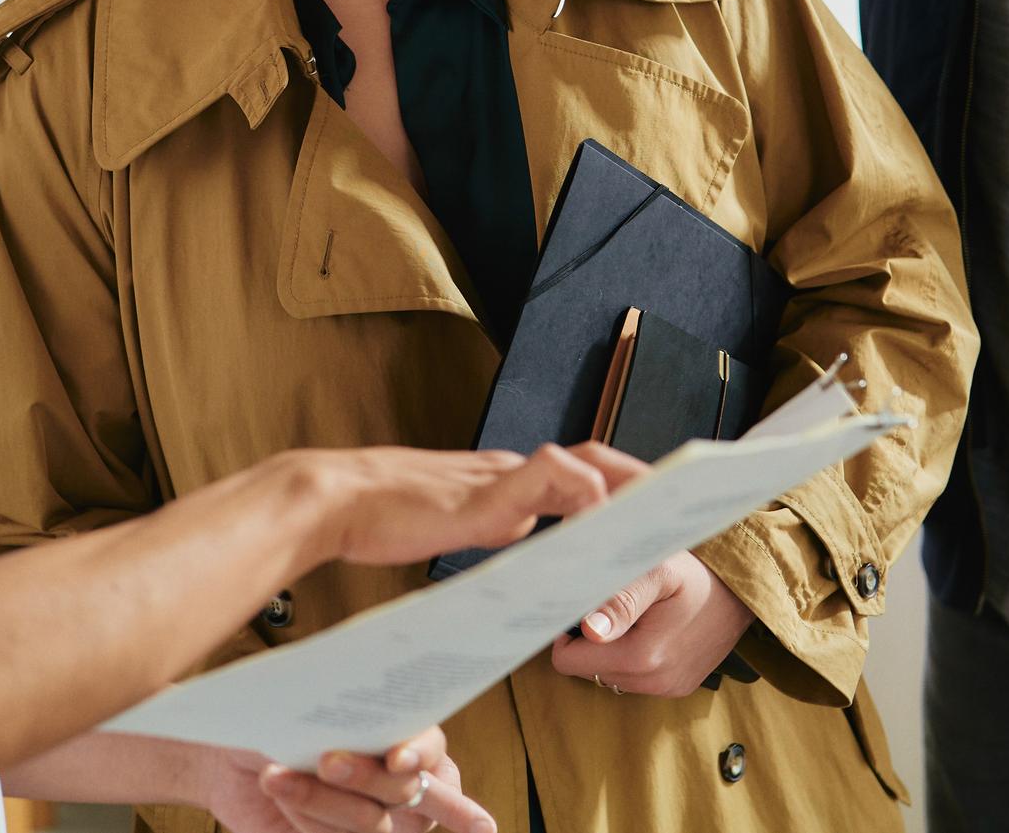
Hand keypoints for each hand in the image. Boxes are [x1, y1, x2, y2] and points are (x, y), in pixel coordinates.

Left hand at [199, 727, 494, 832]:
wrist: (226, 758)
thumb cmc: (274, 717)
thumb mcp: (304, 700)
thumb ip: (337, 707)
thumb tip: (351, 711)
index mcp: (397, 736)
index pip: (432, 750)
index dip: (422, 753)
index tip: (398, 756)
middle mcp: (388, 781)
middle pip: (405, 790)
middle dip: (366, 776)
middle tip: (326, 760)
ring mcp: (366, 817)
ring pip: (372, 823)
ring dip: (324, 800)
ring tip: (277, 776)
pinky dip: (307, 817)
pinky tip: (280, 788)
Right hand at [294, 442, 645, 568]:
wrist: (335, 499)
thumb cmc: (381, 516)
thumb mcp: (450, 523)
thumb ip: (490, 527)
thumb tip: (526, 548)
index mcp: (503, 479)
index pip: (575, 471)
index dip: (615, 483)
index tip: (648, 507)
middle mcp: (509, 469)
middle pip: (594, 459)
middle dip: (637, 481)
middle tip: (673, 510)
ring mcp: (500, 477)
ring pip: (583, 467)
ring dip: (623, 491)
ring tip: (655, 522)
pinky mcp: (487, 494)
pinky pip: (552, 480)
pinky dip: (584, 497)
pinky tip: (598, 522)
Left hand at [548, 551, 756, 698]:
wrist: (746, 589)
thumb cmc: (697, 573)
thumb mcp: (658, 571)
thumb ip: (620, 599)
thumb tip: (588, 628)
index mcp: (642, 657)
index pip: (568, 661)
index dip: (567, 631)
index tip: (584, 604)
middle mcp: (654, 683)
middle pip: (587, 668)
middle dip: (592, 639)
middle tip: (614, 604)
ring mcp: (668, 688)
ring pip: (610, 674)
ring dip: (613, 647)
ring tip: (638, 615)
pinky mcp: (679, 687)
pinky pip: (636, 678)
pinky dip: (634, 656)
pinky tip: (653, 628)